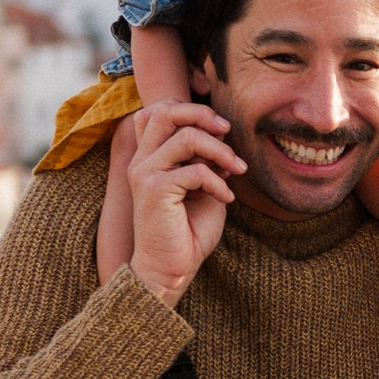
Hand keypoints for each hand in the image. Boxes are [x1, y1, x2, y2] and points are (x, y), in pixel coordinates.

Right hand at [126, 99, 240, 307]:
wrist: (169, 268)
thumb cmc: (188, 230)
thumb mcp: (202, 187)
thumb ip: (206, 160)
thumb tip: (222, 138)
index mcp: (150, 155)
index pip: (160, 110)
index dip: (192, 109)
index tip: (222, 129)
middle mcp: (142, 159)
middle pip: (166, 111)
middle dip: (203, 115)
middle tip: (228, 131)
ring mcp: (144, 173)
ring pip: (186, 137)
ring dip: (220, 151)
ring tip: (236, 170)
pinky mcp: (154, 190)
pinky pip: (195, 171)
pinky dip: (218, 182)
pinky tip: (226, 198)